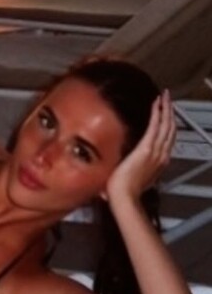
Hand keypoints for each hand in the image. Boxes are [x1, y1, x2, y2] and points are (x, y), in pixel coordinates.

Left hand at [105, 91, 174, 208]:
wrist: (124, 197)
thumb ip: (134, 166)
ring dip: (166, 109)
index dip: (169, 125)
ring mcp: (156, 152)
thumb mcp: (135, 176)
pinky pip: (155, 126)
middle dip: (170, 112)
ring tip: (165, 97)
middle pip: (170, 130)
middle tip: (168, 99)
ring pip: (166, 125)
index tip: (167, 113)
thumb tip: (125, 163)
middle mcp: (161, 156)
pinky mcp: (146, 148)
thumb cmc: (125, 190)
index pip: (168, 139)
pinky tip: (157, 103)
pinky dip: (157, 113)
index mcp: (159, 162)